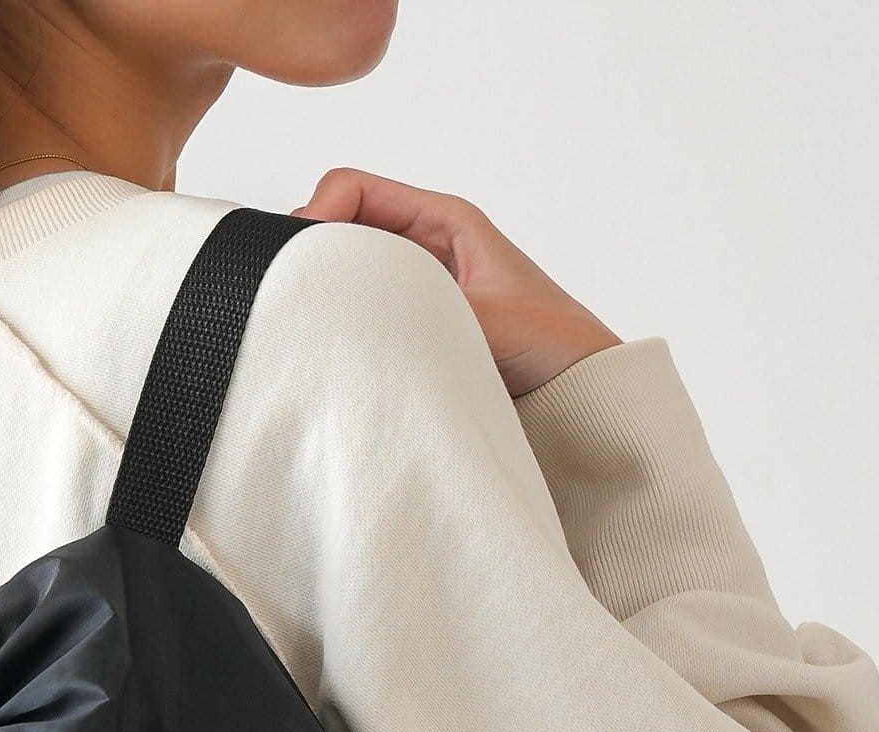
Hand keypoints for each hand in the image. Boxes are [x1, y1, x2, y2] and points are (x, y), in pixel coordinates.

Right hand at [293, 168, 619, 397]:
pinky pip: (363, 318)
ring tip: (317, 327)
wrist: (579, 394)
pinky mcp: (412, 331)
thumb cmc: (553, 342)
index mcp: (443, 220)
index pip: (352, 189)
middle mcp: (423, 248)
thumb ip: (423, 305)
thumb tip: (357, 310)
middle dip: (314, 257)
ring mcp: (415, 291)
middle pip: (340, 231)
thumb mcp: (485, 313)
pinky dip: (344, 330)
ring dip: (329, 297)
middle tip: (298, 298)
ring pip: (347, 278)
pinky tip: (338, 352)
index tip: (304, 260)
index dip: (318, 214)